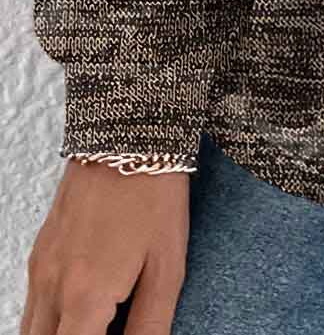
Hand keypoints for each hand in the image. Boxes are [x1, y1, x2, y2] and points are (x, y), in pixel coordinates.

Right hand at [21, 158, 188, 334]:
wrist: (127, 134)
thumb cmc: (154, 195)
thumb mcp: (168, 265)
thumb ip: (151, 323)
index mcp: (85, 296)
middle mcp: (52, 287)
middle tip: (106, 330)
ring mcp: (40, 268)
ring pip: (31, 332)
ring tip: (99, 323)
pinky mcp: (40, 252)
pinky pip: (33, 307)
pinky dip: (51, 321)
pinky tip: (85, 312)